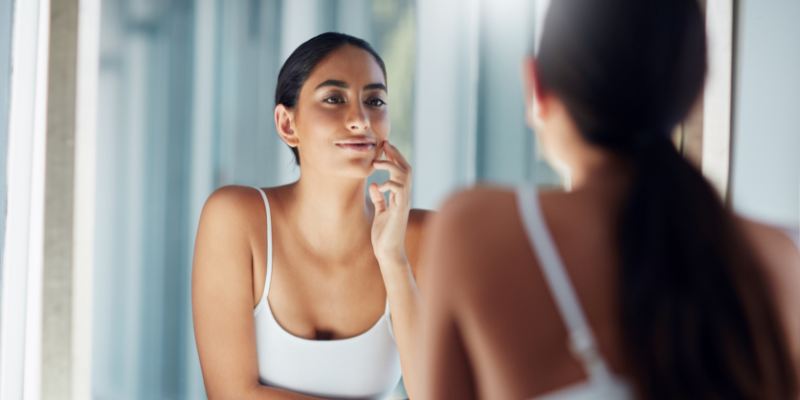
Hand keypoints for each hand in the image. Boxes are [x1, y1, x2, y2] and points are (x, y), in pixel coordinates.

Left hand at [369, 141, 411, 266]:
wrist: (387, 252)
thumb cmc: (383, 234)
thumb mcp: (379, 212)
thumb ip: (379, 199)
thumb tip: (374, 185)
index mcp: (399, 196)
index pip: (400, 171)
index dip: (394, 157)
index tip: (385, 145)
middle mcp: (404, 197)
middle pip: (405, 169)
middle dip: (396, 154)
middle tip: (385, 144)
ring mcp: (403, 203)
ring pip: (404, 177)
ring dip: (391, 166)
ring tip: (376, 162)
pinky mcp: (400, 211)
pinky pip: (399, 192)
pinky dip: (390, 185)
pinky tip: (379, 185)